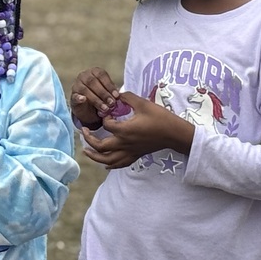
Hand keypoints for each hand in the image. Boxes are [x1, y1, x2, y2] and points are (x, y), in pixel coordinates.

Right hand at [69, 67, 120, 126]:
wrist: (87, 107)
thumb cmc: (100, 96)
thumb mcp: (107, 91)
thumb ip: (112, 91)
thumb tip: (118, 95)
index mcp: (94, 72)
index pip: (101, 75)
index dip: (109, 85)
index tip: (116, 96)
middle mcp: (84, 76)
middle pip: (93, 82)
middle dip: (104, 93)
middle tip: (112, 103)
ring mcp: (76, 85)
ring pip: (85, 90)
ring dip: (96, 100)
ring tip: (105, 108)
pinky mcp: (72, 95)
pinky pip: (75, 96)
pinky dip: (79, 98)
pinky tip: (84, 100)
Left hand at [80, 92, 195, 167]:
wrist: (175, 134)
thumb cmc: (160, 118)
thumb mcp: (143, 103)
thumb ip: (128, 98)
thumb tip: (117, 94)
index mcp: (124, 130)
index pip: (106, 125)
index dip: (104, 117)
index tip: (108, 112)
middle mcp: (124, 143)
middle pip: (100, 146)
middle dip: (89, 139)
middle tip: (84, 132)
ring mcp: (130, 151)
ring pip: (108, 159)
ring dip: (95, 156)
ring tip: (86, 151)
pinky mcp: (136, 155)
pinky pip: (120, 163)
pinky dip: (111, 164)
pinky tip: (105, 164)